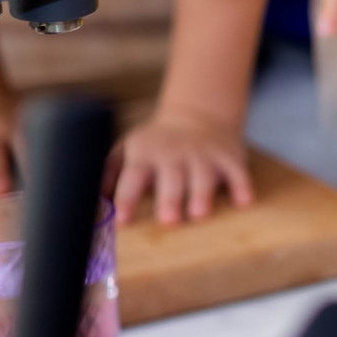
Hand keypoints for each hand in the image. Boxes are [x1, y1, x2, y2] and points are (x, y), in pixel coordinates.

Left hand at [111, 108, 253, 224]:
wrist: (197, 115)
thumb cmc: (156, 143)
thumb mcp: (127, 149)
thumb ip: (107, 174)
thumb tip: (92, 203)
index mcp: (144, 153)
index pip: (133, 176)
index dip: (127, 198)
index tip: (123, 220)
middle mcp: (174, 153)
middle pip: (171, 176)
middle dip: (170, 198)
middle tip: (168, 221)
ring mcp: (203, 154)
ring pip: (203, 174)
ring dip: (201, 193)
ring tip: (199, 215)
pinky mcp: (229, 157)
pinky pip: (237, 172)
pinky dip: (241, 186)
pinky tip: (243, 201)